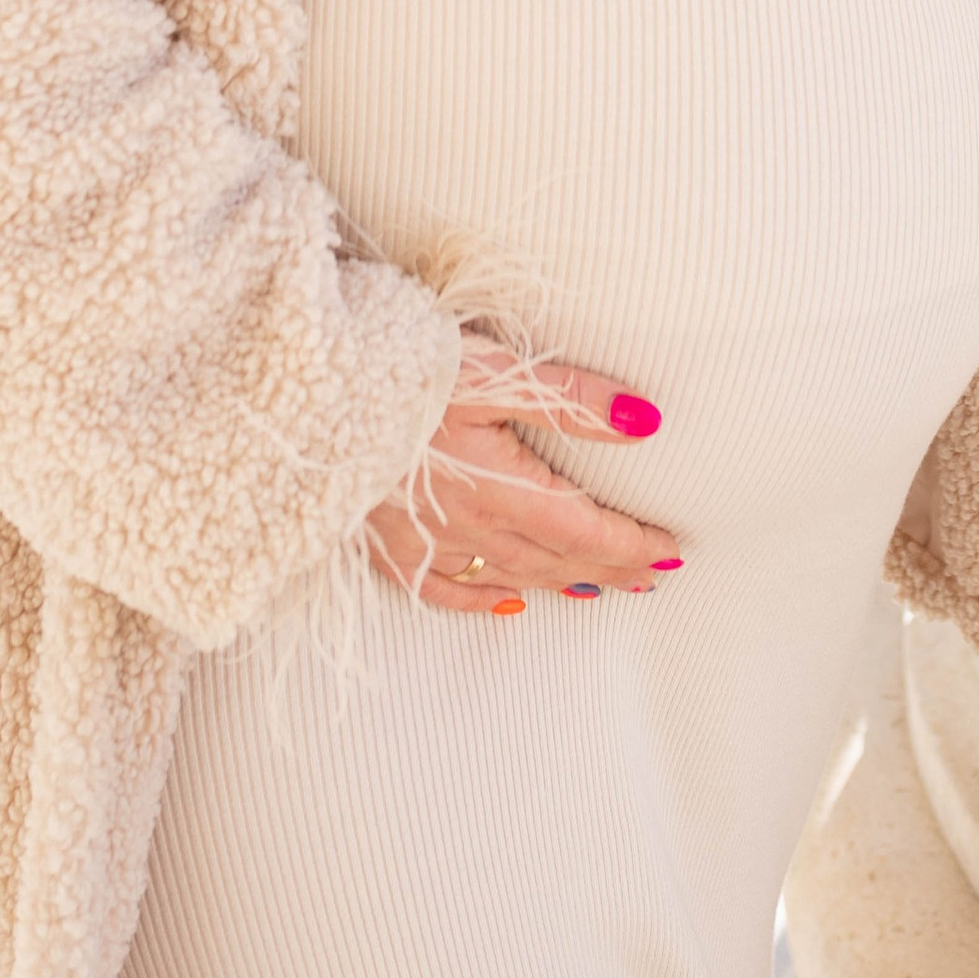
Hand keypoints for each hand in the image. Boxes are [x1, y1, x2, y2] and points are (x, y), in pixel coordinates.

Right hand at [363, 327, 681, 613]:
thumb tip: (645, 421)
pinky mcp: (386, 546)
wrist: (306, 404)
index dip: (632, 543)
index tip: (671, 550)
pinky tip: (503, 607)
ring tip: (597, 588)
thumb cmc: (400, 374)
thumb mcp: (494, 370)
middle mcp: (471, 529)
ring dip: (558, 585)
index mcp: (505, 489)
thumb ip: (571, 400)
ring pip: (509, 578)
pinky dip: (482, 602)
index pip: (587, 531)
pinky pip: (445, 591)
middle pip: (556, 561)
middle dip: (609, 569)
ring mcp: (426, 544)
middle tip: (651, 576)